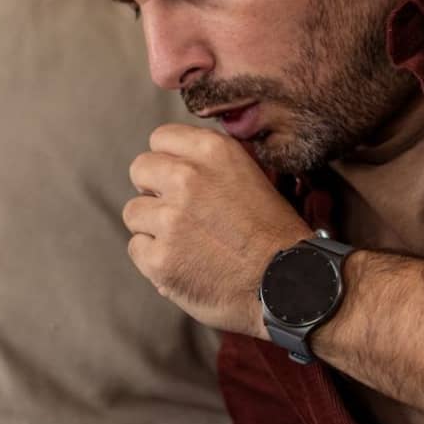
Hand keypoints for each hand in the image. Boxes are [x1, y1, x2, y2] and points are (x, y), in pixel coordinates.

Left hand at [123, 124, 312, 337]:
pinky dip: (155, 259)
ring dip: (152, 226)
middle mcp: (187, 178)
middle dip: (153, 189)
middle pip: (140, 169)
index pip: (160, 138)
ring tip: (183, 242)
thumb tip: (182, 158)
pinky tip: (182, 263)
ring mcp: (170, 219)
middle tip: (174, 210)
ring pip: (134, 211)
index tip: (176, 177)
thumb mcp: (253, 177)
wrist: (289, 284)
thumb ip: (214, 164)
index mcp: (213, 152)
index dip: (168, 160)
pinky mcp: (159, 258)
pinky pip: (137, 248)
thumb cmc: (274, 234)